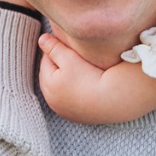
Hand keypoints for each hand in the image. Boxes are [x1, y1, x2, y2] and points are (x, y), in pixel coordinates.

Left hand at [38, 32, 155, 124]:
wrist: (114, 100)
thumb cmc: (90, 76)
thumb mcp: (69, 57)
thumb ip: (54, 47)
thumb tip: (41, 39)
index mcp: (47, 86)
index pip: (46, 60)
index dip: (56, 49)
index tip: (67, 41)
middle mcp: (52, 102)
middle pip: (52, 75)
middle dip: (59, 64)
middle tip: (74, 52)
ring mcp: (66, 111)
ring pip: (62, 88)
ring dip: (67, 78)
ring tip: (82, 67)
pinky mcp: (79, 117)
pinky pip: (73, 98)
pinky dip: (76, 90)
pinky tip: (87, 83)